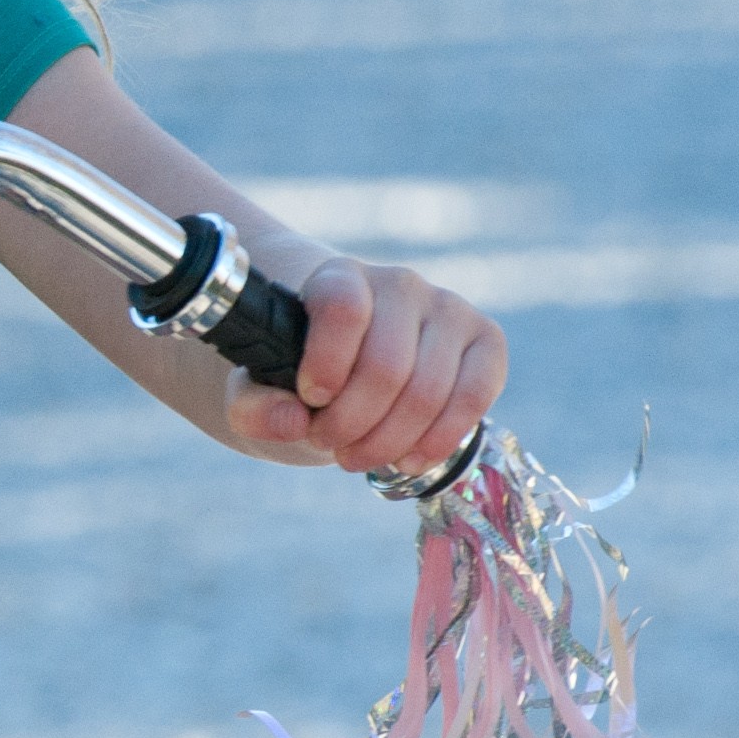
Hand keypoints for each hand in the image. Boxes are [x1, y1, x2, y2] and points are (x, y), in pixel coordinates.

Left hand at [225, 254, 504, 478]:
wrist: (353, 364)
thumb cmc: (303, 373)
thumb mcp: (258, 388)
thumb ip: (252, 404)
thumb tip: (291, 419)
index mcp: (340, 278)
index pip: (343, 307)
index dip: (326, 362)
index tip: (309, 399)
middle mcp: (400, 285)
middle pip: (386, 365)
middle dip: (351, 424)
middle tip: (328, 444)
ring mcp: (449, 310)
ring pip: (428, 390)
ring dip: (388, 441)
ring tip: (358, 456)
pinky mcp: (486, 342)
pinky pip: (473, 397)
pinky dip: (437, 440)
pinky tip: (407, 458)